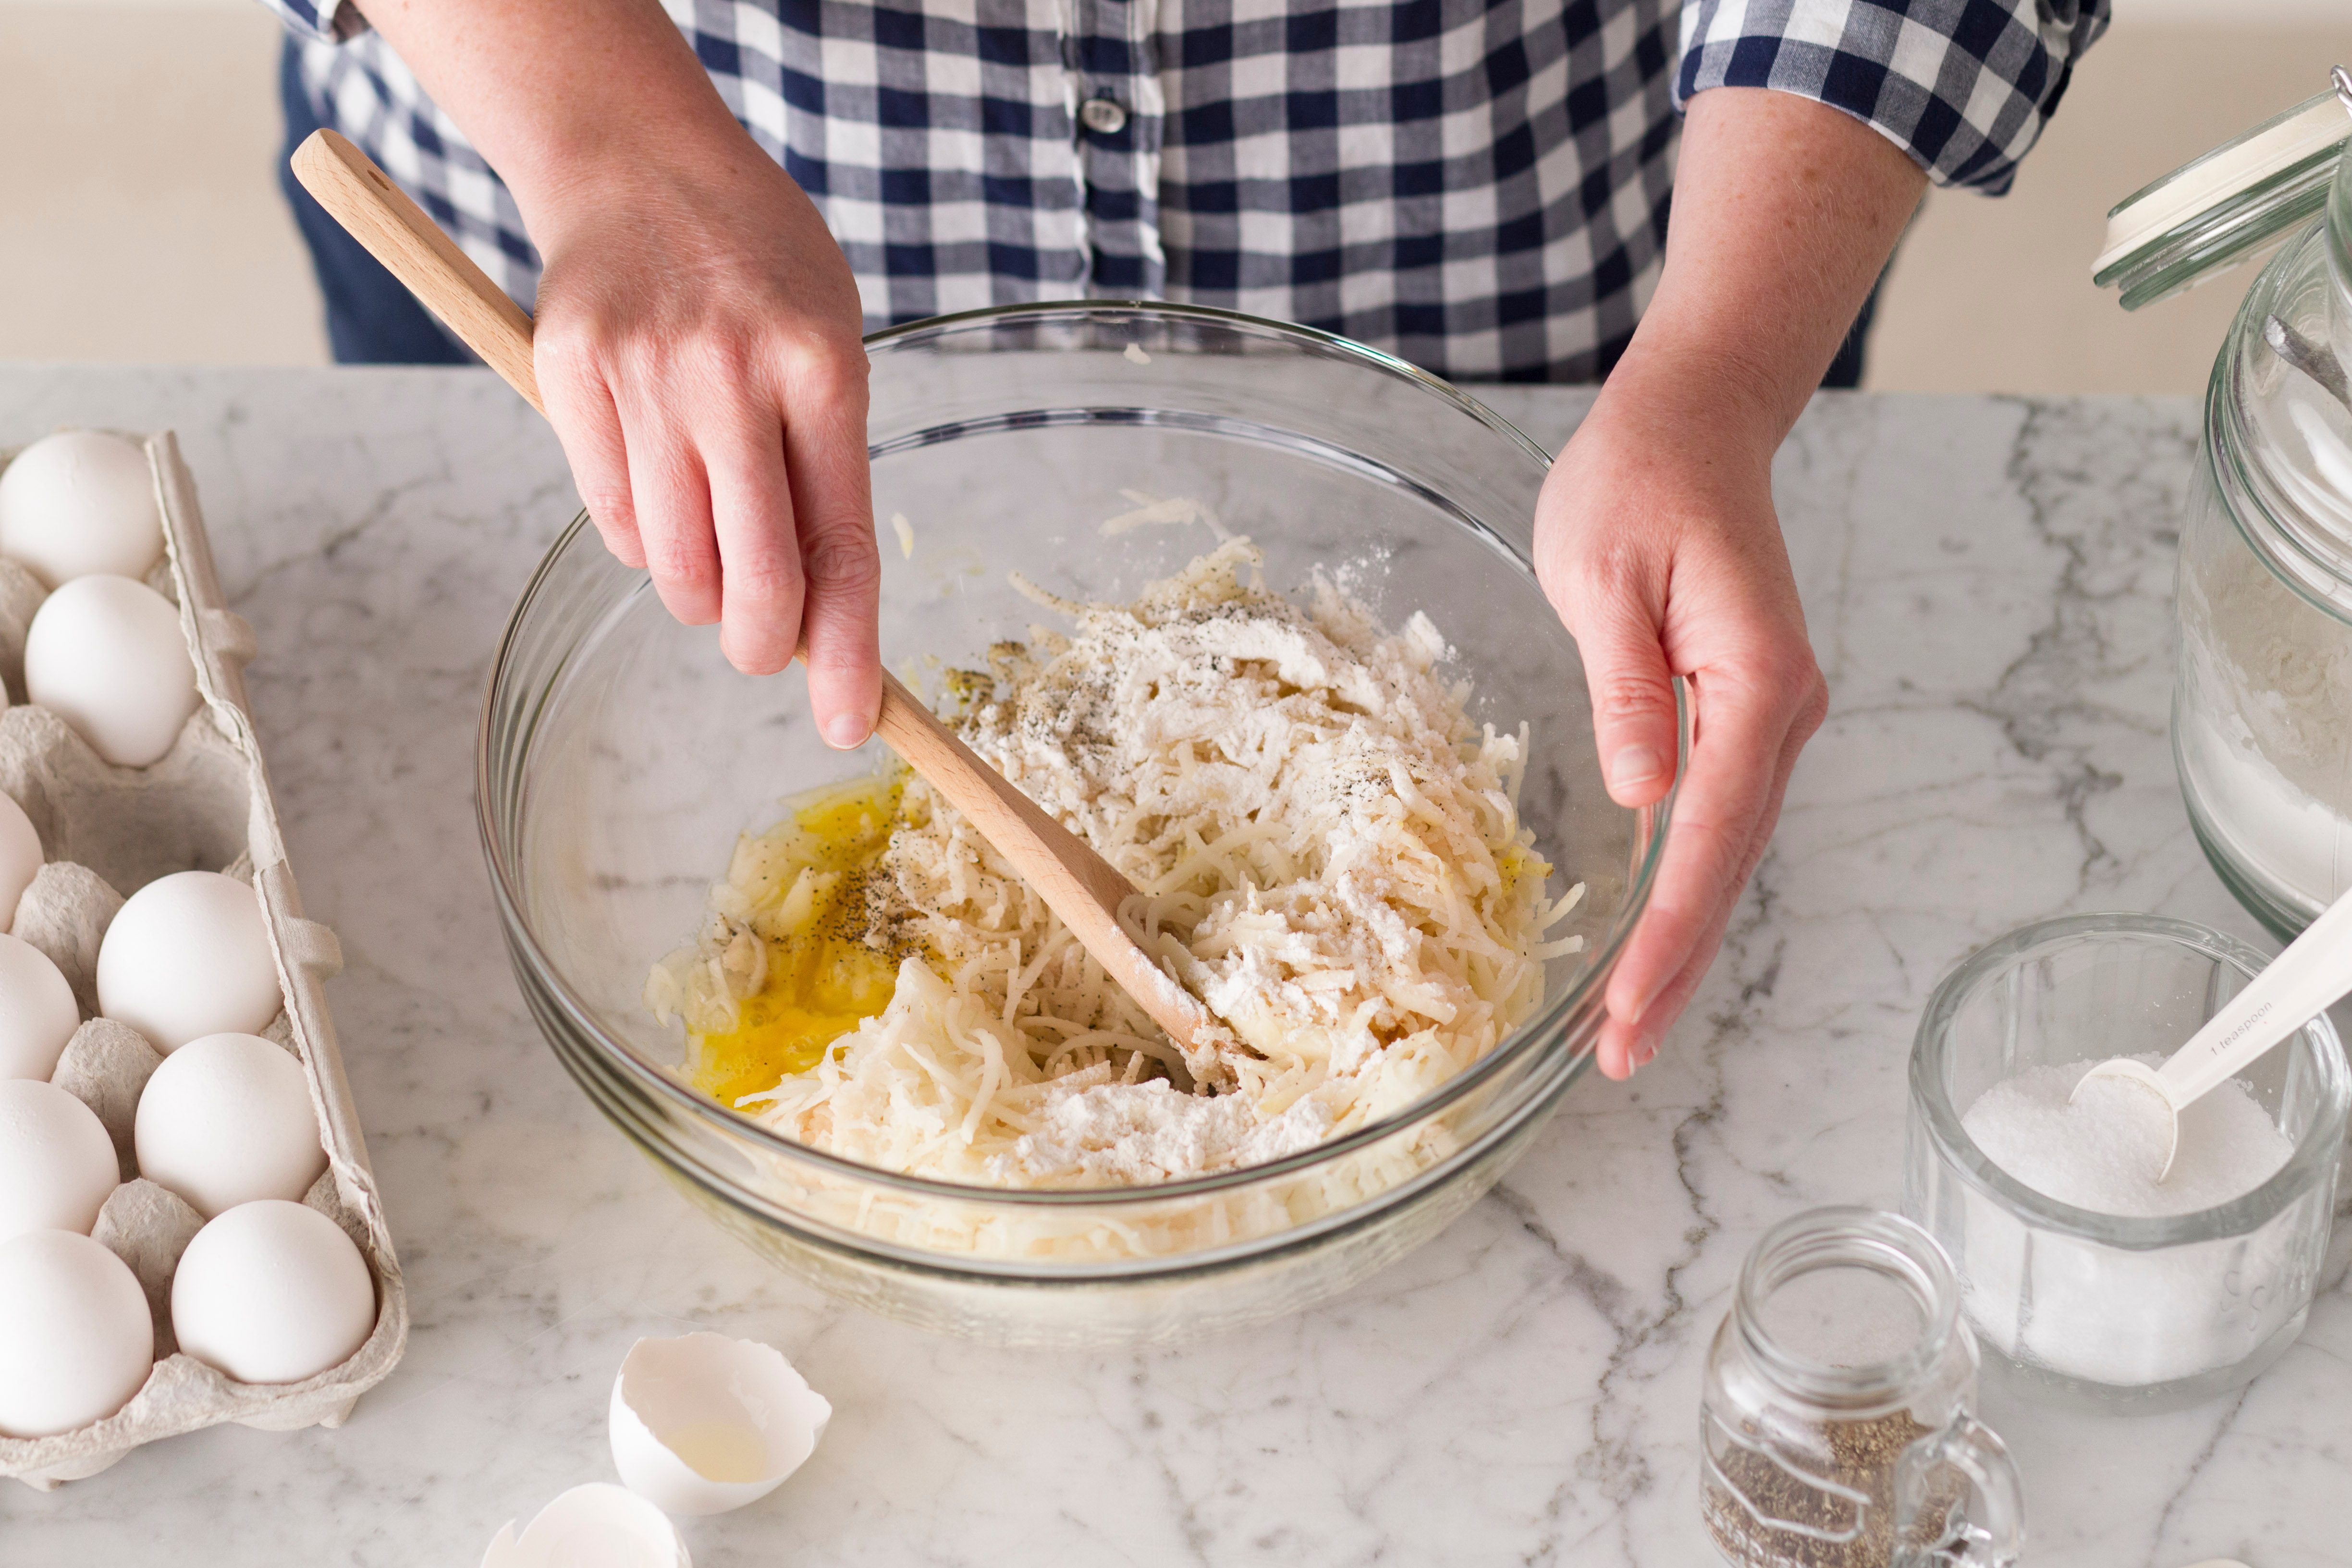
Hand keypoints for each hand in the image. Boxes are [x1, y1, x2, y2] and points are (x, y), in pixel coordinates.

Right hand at [527, 137, 880, 744]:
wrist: (640, 160)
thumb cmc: (757, 266)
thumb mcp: (829, 341)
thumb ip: (827, 468)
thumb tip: (821, 615)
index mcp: (820, 368)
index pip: (839, 547)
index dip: (849, 652)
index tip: (854, 722)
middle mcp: (731, 376)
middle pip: (750, 580)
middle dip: (762, 645)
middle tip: (764, 647)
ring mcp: (643, 377)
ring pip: (672, 568)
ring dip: (697, 588)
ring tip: (709, 529)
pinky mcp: (569, 377)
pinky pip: (610, 522)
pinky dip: (641, 537)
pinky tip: (657, 483)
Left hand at [1535, 364, 1826, 1080]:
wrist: (1691, 424)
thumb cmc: (1638, 481)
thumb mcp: (1603, 575)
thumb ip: (1626, 688)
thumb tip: (1644, 795)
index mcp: (1754, 679)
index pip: (1711, 834)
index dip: (1668, 932)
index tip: (1626, 1009)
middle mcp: (1779, 709)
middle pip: (1730, 864)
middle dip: (1677, 967)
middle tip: (1618, 1057)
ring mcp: (1768, 715)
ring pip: (1728, 853)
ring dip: (1683, 941)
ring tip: (1627, 1029)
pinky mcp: (1742, 714)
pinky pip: (1719, 820)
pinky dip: (1686, 887)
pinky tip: (1652, 945)